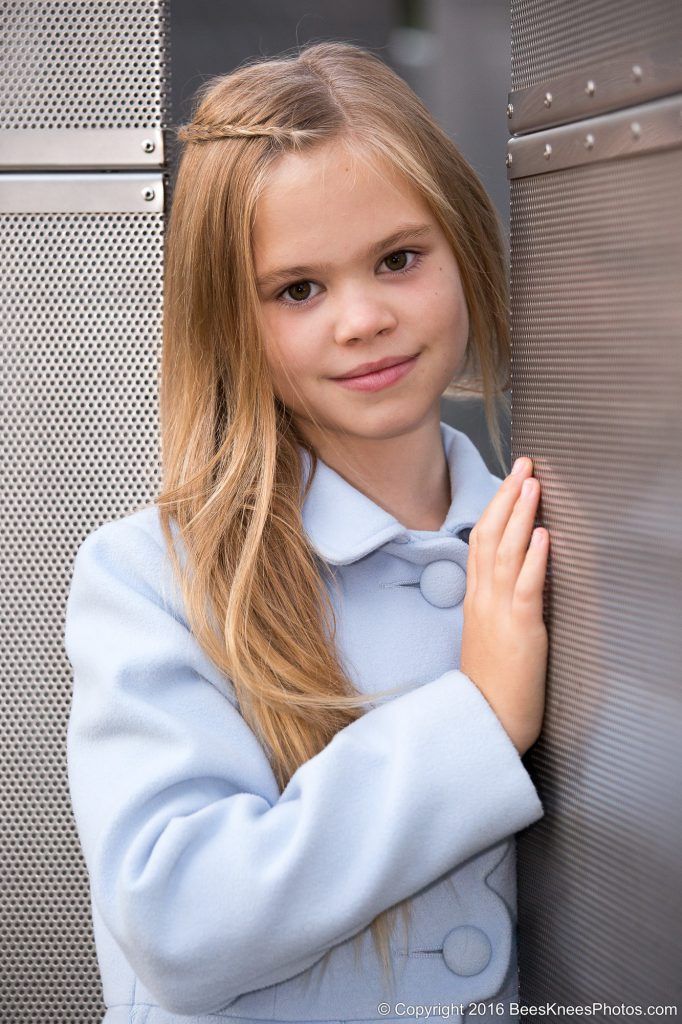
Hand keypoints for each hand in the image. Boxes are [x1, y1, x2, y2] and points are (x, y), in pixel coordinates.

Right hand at [460, 458, 548, 755]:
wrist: (484, 721)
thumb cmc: (490, 684)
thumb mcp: (485, 635)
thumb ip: (493, 604)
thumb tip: (511, 577)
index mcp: (475, 600)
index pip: (480, 542)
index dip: (495, 508)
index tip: (509, 481)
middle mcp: (482, 599)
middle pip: (490, 536)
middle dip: (507, 497)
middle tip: (523, 464)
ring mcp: (497, 612)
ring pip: (505, 553)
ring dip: (521, 516)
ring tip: (532, 484)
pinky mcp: (518, 629)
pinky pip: (524, 587)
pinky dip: (534, 558)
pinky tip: (545, 535)